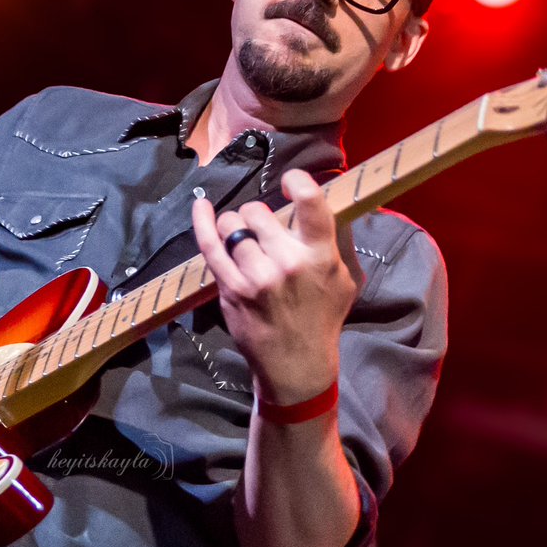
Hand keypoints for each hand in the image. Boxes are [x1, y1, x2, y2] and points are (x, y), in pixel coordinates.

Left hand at [192, 169, 361, 403]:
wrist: (297, 364)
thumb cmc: (322, 319)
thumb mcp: (345, 280)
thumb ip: (336, 243)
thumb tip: (325, 202)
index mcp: (320, 255)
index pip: (310, 201)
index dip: (297, 181)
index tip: (289, 183)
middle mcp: (288, 262)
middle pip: (259, 212)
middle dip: (258, 216)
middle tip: (263, 233)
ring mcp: (256, 276)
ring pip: (233, 225)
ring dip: (235, 227)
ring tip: (245, 243)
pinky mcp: (231, 289)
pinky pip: (211, 245)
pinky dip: (204, 222)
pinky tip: (201, 206)